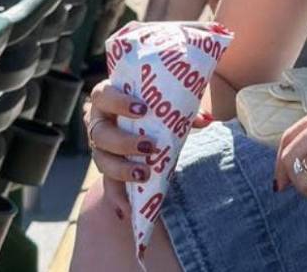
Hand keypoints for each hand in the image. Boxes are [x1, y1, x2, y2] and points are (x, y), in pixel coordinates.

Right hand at [83, 80, 212, 217]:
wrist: (143, 119)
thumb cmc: (153, 106)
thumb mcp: (166, 104)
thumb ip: (184, 109)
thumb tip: (207, 119)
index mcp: (107, 97)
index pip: (103, 95)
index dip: (119, 102)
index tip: (143, 109)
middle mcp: (98, 122)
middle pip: (101, 134)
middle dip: (123, 142)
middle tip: (149, 146)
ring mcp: (101, 147)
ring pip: (102, 161)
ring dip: (122, 170)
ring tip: (144, 174)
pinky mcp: (109, 169)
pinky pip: (109, 186)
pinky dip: (117, 199)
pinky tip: (126, 211)